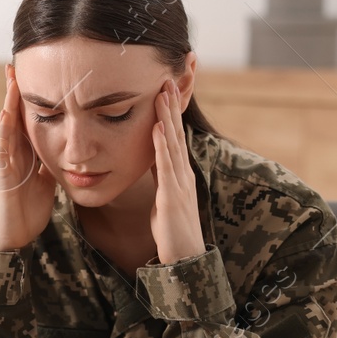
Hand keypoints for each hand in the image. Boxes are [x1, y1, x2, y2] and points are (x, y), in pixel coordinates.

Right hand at [0, 65, 58, 250]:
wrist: (17, 235)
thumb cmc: (30, 209)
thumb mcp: (48, 179)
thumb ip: (53, 163)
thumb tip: (68, 150)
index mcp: (27, 153)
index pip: (29, 118)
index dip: (32, 97)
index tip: (36, 74)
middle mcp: (14, 153)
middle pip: (14, 115)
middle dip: (15, 91)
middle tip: (16, 64)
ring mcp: (6, 163)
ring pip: (6, 127)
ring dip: (8, 103)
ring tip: (11, 80)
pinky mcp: (2, 176)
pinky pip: (1, 149)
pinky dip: (3, 132)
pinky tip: (6, 115)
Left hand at [150, 76, 206, 264]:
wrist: (184, 259)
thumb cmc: (172, 232)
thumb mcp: (163, 198)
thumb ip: (160, 178)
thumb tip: (152, 159)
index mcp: (180, 174)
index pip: (174, 138)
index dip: (170, 114)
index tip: (164, 91)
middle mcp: (183, 174)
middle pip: (177, 133)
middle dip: (172, 106)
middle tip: (168, 78)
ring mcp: (179, 183)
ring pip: (173, 143)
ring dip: (168, 117)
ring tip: (162, 93)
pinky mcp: (172, 196)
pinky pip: (166, 166)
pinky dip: (162, 145)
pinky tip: (158, 127)